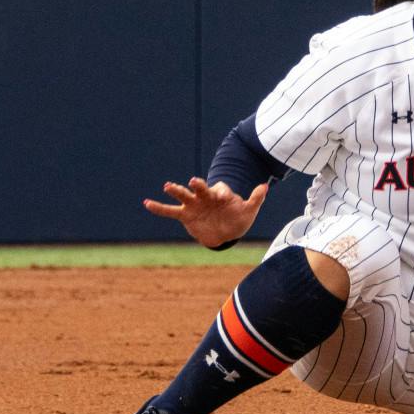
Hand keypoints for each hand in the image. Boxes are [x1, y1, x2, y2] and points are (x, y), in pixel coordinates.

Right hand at [143, 176, 267, 248]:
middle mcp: (205, 196)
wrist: (226, 232)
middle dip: (198, 185)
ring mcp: (194, 205)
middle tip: (193, 181)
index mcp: (220, 193)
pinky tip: (147, 203)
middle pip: (200, 188)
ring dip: (177, 191)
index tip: (226, 198)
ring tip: (167, 186)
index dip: (223, 193)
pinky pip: (170, 212)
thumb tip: (266, 185)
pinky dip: (159, 208)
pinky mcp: (185, 215)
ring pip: (184, 196)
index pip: (221, 190)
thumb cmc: (237, 218)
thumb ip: (255, 198)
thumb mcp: (249, 210)